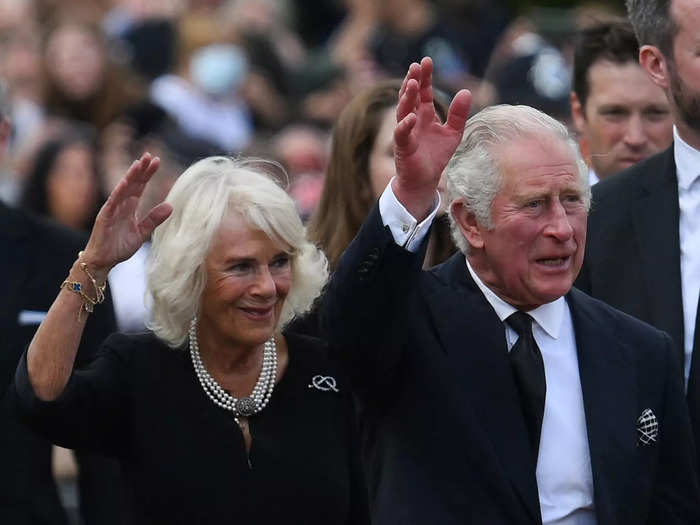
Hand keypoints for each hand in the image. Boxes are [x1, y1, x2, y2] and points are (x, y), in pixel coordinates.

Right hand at [82, 153, 172, 278]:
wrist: (103, 261)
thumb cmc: (119, 246)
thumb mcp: (142, 232)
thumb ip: (154, 219)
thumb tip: (171, 206)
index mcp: (130, 206)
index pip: (140, 186)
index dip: (148, 174)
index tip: (157, 161)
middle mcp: (121, 204)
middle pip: (133, 183)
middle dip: (141, 169)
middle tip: (151, 155)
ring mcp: (112, 209)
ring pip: (123, 188)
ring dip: (131, 175)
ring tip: (139, 163)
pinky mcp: (105, 216)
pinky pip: (113, 201)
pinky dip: (120, 191)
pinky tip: (126, 182)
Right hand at [393, 57, 470, 219]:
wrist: (424, 180)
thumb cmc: (435, 156)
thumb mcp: (453, 133)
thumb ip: (459, 114)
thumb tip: (466, 91)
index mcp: (425, 115)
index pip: (424, 92)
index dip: (425, 77)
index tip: (427, 60)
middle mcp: (413, 120)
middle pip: (411, 96)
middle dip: (413, 81)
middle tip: (416, 66)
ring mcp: (406, 132)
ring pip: (403, 111)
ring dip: (407, 98)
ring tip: (413, 84)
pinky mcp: (403, 147)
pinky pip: (402, 134)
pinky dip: (405, 125)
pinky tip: (411, 116)